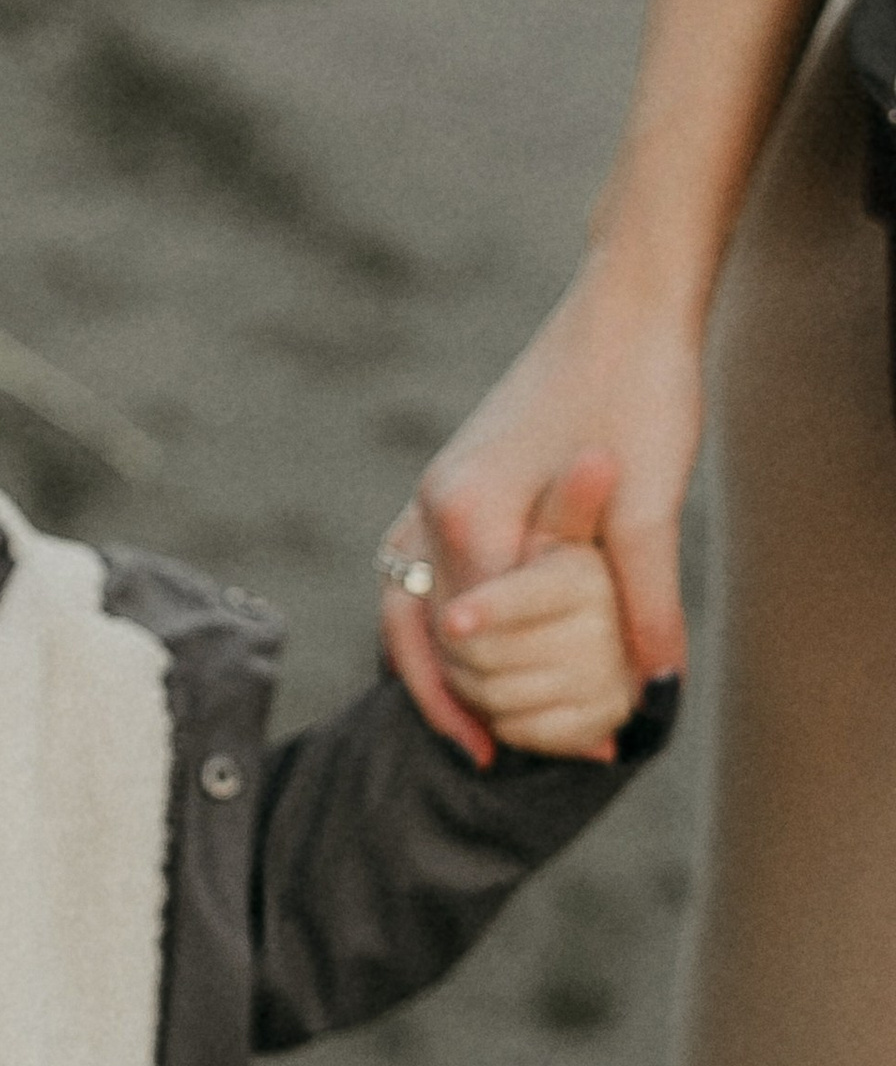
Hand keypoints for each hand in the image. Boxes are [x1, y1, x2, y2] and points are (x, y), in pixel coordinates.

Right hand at [378, 256, 700, 759]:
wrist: (625, 308)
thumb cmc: (639, 390)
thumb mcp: (651, 502)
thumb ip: (645, 595)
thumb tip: (658, 685)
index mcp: (469, 510)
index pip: (471, 641)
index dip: (518, 702)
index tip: (581, 749)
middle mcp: (433, 506)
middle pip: (419, 637)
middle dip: (465, 704)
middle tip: (518, 757)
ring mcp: (432, 494)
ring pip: (405, 612)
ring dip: (437, 676)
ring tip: (483, 735)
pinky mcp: (449, 486)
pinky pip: (420, 581)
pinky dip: (437, 632)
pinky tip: (476, 663)